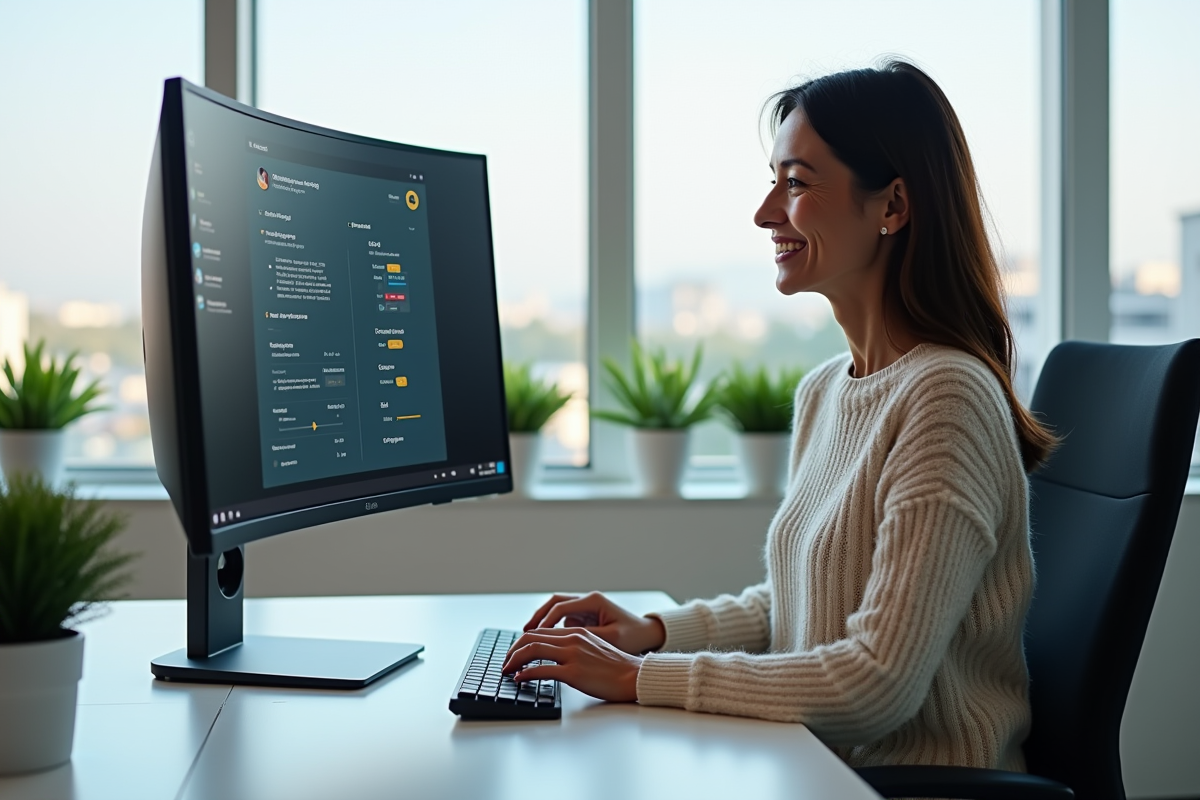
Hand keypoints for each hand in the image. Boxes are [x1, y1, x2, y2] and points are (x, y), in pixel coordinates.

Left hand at [502, 627, 641, 702]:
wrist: (634, 676)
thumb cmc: (617, 667)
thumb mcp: (593, 648)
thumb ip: (574, 647)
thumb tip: (554, 656)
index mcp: (576, 633)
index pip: (540, 632)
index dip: (522, 642)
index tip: (514, 654)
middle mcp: (572, 639)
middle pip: (531, 638)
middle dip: (512, 651)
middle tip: (505, 663)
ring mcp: (572, 655)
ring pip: (533, 650)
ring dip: (514, 660)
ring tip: (507, 670)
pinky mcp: (574, 672)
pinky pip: (542, 670)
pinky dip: (526, 674)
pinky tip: (520, 679)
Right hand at [523, 592, 665, 654]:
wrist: (649, 634)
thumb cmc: (634, 636)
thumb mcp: (610, 638)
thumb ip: (585, 637)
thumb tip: (562, 640)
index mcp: (593, 601)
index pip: (560, 607)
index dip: (543, 621)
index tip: (531, 635)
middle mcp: (588, 600)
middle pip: (554, 604)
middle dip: (538, 618)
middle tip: (524, 634)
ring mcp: (587, 607)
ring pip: (557, 610)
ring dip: (544, 623)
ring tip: (530, 639)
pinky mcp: (587, 616)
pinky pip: (565, 618)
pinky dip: (554, 628)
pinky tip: (548, 642)